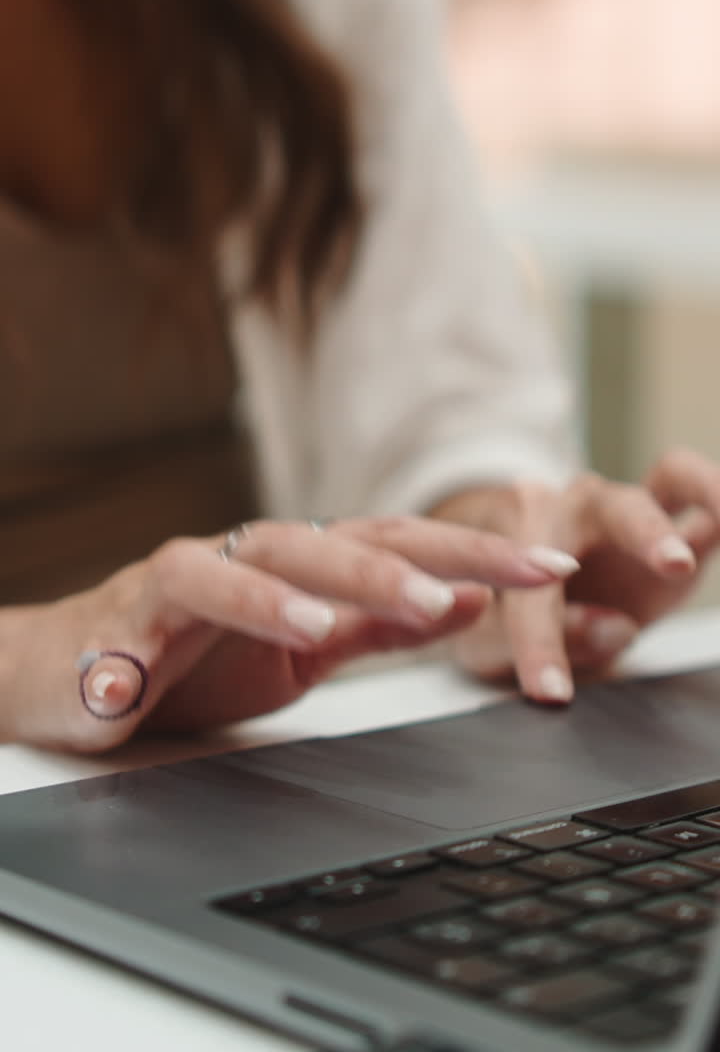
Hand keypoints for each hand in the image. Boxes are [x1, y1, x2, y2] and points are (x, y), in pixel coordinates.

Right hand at [4, 516, 577, 751]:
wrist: (61, 677)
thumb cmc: (182, 662)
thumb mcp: (299, 652)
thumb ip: (369, 625)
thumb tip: (457, 602)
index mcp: (302, 566)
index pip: (399, 547)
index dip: (476, 555)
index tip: (552, 569)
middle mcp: (256, 552)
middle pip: (353, 536)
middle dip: (440, 557)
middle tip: (520, 573)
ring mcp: (198, 570)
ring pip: (276, 554)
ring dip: (344, 578)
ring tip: (409, 605)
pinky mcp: (141, 604)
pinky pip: (197, 593)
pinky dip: (244, 608)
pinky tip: (288, 628)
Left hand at [431, 448, 719, 703]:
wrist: (527, 582)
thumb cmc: (501, 606)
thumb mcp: (494, 639)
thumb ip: (544, 634)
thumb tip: (611, 626)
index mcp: (520, 527)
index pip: (531, 586)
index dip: (540, 641)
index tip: (552, 692)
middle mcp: (580, 502)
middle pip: (611, 506)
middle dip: (645, 534)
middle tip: (675, 565)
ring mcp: (632, 508)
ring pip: (673, 479)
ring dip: (710, 495)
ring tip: (715, 544)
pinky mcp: (680, 529)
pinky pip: (709, 500)